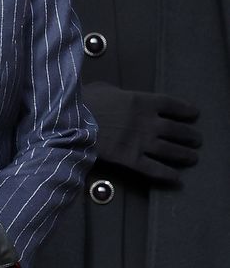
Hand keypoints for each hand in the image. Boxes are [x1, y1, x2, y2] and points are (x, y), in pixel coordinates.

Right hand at [83, 82, 200, 184]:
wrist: (71, 122)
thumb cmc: (85, 102)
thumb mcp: (103, 89)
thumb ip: (117, 94)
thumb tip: (117, 96)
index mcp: (141, 101)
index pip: (171, 105)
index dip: (185, 110)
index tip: (194, 114)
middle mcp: (147, 122)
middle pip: (176, 129)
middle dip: (189, 135)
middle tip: (197, 140)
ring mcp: (140, 142)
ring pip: (170, 150)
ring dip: (184, 154)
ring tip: (193, 157)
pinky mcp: (130, 159)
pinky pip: (154, 169)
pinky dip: (167, 174)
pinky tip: (177, 178)